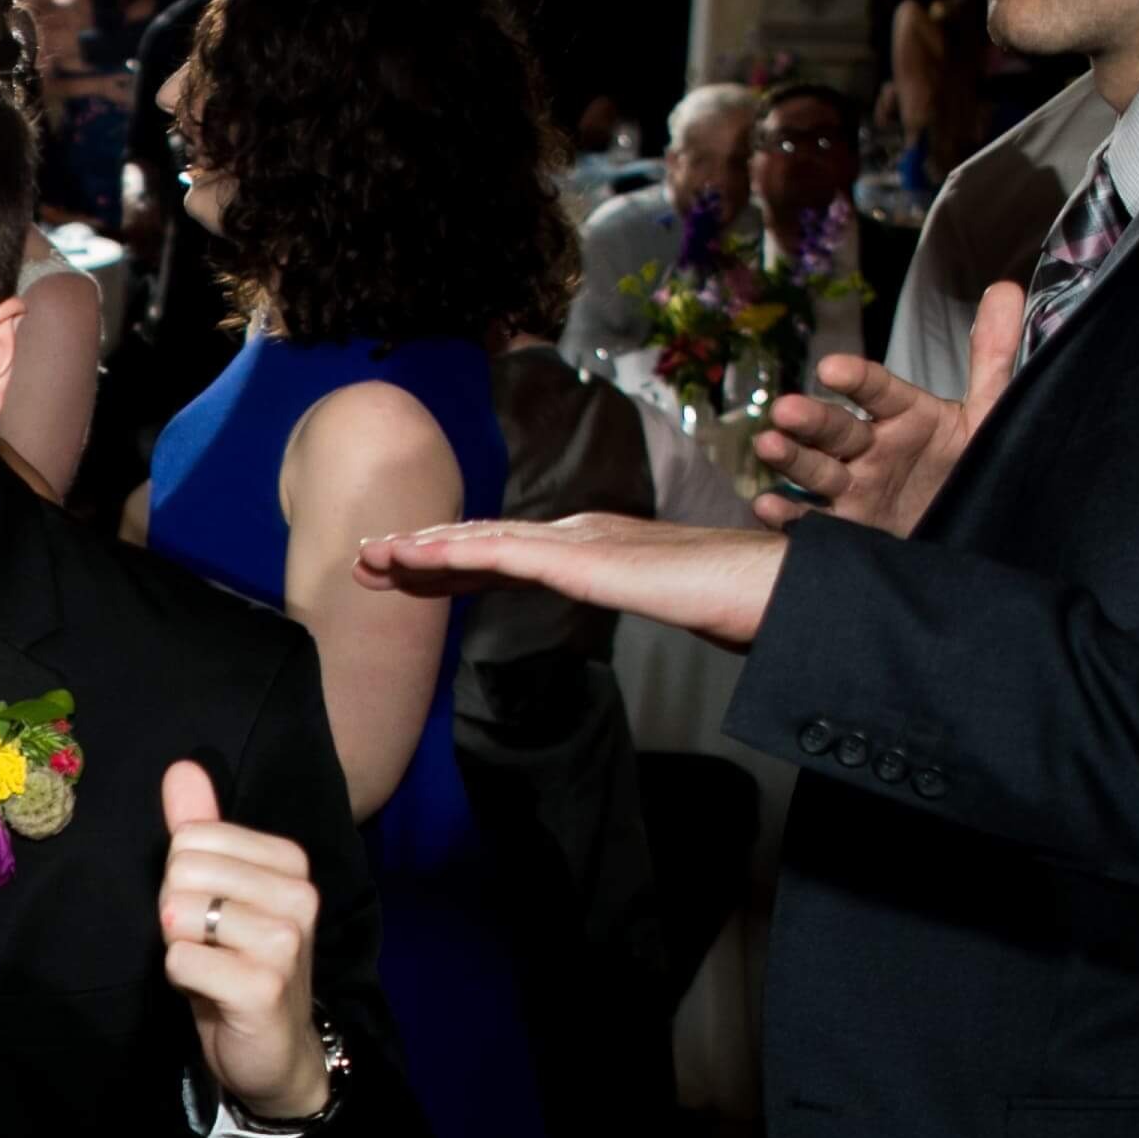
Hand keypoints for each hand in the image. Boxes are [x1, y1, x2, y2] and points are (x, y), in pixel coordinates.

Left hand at [156, 763, 327, 1117]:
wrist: (273, 1049)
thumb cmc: (239, 963)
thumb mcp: (219, 890)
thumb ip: (201, 827)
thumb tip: (181, 768)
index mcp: (289, 862)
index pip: (191, 836)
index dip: (181, 880)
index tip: (209, 913)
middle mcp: (298, 895)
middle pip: (181, 870)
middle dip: (175, 912)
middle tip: (206, 943)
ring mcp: (285, 941)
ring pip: (178, 914)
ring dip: (179, 948)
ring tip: (211, 966)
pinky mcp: (264, 986)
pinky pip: (182, 959)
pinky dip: (180, 978)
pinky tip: (210, 991)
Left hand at [360, 511, 787, 650]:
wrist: (776, 589)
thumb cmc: (735, 599)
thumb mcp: (665, 602)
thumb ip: (635, 597)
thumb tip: (627, 602)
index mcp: (594, 548)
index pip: (507, 556)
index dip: (451, 563)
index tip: (402, 575)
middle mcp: (580, 536)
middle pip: (484, 543)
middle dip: (421, 552)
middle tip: (363, 559)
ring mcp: (582, 544)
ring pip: (483, 543)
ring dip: (422, 548)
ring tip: (369, 555)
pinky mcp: (585, 563)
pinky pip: (506, 557)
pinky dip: (454, 556)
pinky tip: (414, 561)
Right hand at [750, 278, 1022, 536]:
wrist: (964, 527)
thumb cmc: (968, 465)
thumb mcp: (987, 414)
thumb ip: (991, 357)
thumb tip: (1006, 289)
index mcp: (903, 414)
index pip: (878, 390)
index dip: (856, 379)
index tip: (833, 368)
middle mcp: (871, 447)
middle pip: (836, 429)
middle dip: (810, 419)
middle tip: (786, 410)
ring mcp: (854, 486)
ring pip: (817, 469)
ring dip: (791, 458)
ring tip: (767, 446)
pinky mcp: (844, 526)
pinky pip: (811, 520)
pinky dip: (787, 516)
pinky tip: (767, 506)